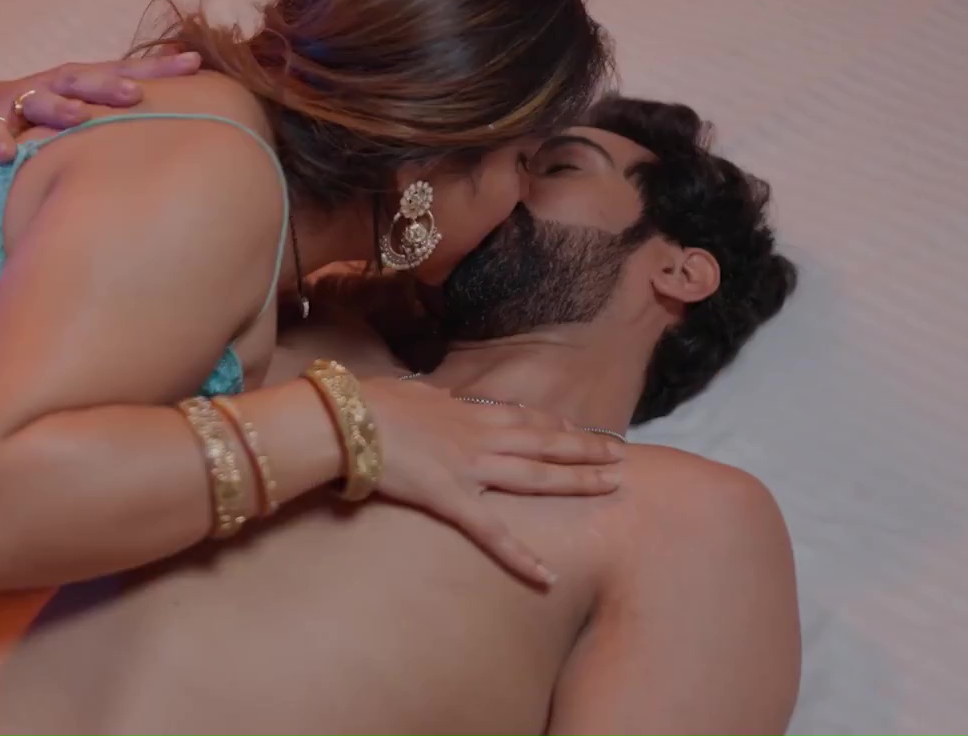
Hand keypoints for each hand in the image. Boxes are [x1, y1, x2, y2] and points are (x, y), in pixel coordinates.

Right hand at [0, 52, 202, 164]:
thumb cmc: (39, 117)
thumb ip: (117, 116)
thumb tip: (176, 126)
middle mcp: (53, 85)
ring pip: (41, 100)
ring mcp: (19, 101)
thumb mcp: (78, 111)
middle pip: (84, 79)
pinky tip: (5, 154)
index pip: (124, 72)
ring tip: (78, 118)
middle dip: (109, 85)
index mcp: (81, 83)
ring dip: (59, 108)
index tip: (195, 62)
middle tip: (134, 94)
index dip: (158, 68)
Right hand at [357, 378, 622, 586]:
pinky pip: (493, 533)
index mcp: (466, 411)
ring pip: (536, 475)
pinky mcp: (453, 499)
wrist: (347, 420)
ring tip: (611, 485)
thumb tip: (439, 396)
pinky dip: (521, 557)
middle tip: (620, 455)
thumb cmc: (368, 402)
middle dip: (585, 448)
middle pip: (544, 442)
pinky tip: (547, 577)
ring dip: (576, 480)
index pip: (522, 417)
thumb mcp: (408, 391)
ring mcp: (471, 468)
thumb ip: (432, 398)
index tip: (578, 429)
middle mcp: (479, 436)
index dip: (554, 424)